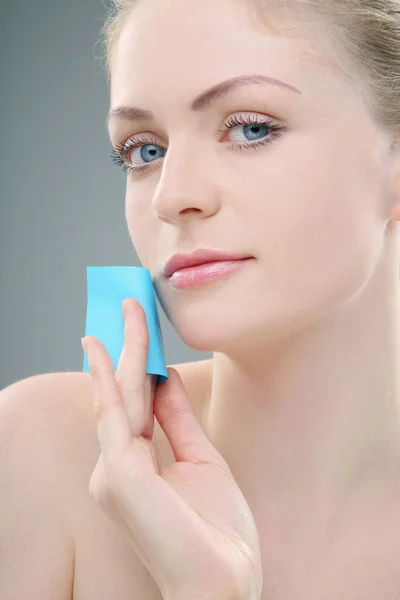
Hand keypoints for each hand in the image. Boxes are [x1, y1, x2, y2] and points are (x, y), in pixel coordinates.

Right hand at [82, 297, 262, 599]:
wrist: (225, 581)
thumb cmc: (213, 527)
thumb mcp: (200, 457)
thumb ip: (176, 417)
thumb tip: (163, 375)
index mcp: (131, 466)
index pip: (128, 403)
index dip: (130, 363)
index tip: (137, 328)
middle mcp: (113, 467)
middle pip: (117, 393)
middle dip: (123, 345)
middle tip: (127, 302)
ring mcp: (112, 471)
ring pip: (118, 395)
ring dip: (123, 348)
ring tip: (129, 308)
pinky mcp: (120, 473)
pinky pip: (119, 413)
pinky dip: (116, 374)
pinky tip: (117, 345)